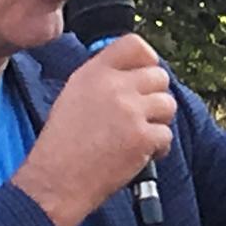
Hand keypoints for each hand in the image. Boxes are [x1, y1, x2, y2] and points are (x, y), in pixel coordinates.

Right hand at [14, 34, 175, 225]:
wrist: (56, 180)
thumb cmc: (62, 144)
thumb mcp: (74, 95)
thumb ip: (103, 79)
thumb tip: (134, 73)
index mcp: (94, 72)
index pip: (135, 44)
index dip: (147, 60)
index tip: (144, 76)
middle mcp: (114, 86)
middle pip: (159, 76)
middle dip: (155, 97)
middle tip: (141, 116)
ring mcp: (130, 111)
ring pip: (168, 104)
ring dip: (159, 122)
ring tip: (139, 136)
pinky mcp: (142, 137)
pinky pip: (167, 134)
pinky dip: (158, 148)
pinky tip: (140, 155)